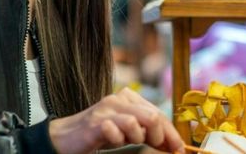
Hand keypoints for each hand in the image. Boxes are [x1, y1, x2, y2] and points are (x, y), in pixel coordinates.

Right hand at [48, 87, 184, 153]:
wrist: (66, 137)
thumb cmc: (100, 133)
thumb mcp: (128, 131)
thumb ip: (148, 132)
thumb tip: (173, 143)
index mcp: (129, 97)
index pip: (158, 114)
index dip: (172, 134)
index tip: (179, 150)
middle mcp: (119, 99)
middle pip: (153, 116)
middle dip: (161, 137)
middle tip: (158, 149)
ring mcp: (107, 109)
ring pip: (139, 121)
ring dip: (139, 138)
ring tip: (128, 142)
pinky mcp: (96, 122)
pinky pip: (116, 129)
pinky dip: (119, 139)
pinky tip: (113, 140)